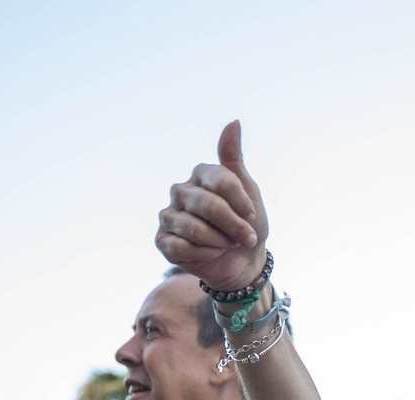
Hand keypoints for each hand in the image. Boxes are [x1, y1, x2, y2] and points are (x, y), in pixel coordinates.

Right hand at [156, 120, 269, 291]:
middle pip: (209, 206)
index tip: (252, 215)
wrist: (243, 261)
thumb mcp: (248, 191)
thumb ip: (235, 159)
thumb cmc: (247, 224)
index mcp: (201, 175)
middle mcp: (181, 191)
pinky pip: (183, 247)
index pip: (221, 179)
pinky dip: (206, 254)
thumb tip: (234, 122)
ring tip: (228, 244)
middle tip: (246, 237)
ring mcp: (168, 215)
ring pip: (195, 229)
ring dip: (221, 242)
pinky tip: (212, 253)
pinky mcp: (162, 240)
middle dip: (234, 226)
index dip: (241, 202)